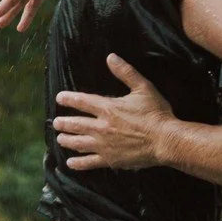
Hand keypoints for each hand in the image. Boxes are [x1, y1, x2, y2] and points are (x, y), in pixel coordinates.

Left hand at [53, 54, 174, 170]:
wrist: (165, 140)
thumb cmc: (156, 113)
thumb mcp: (143, 88)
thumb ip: (126, 72)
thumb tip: (111, 57)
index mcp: (108, 108)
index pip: (82, 101)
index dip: (69, 99)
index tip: (59, 98)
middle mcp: (102, 126)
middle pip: (76, 124)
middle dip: (63, 123)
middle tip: (56, 123)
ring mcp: (104, 145)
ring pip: (79, 142)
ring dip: (67, 140)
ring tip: (60, 138)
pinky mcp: (110, 160)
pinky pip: (89, 162)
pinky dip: (78, 163)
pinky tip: (70, 162)